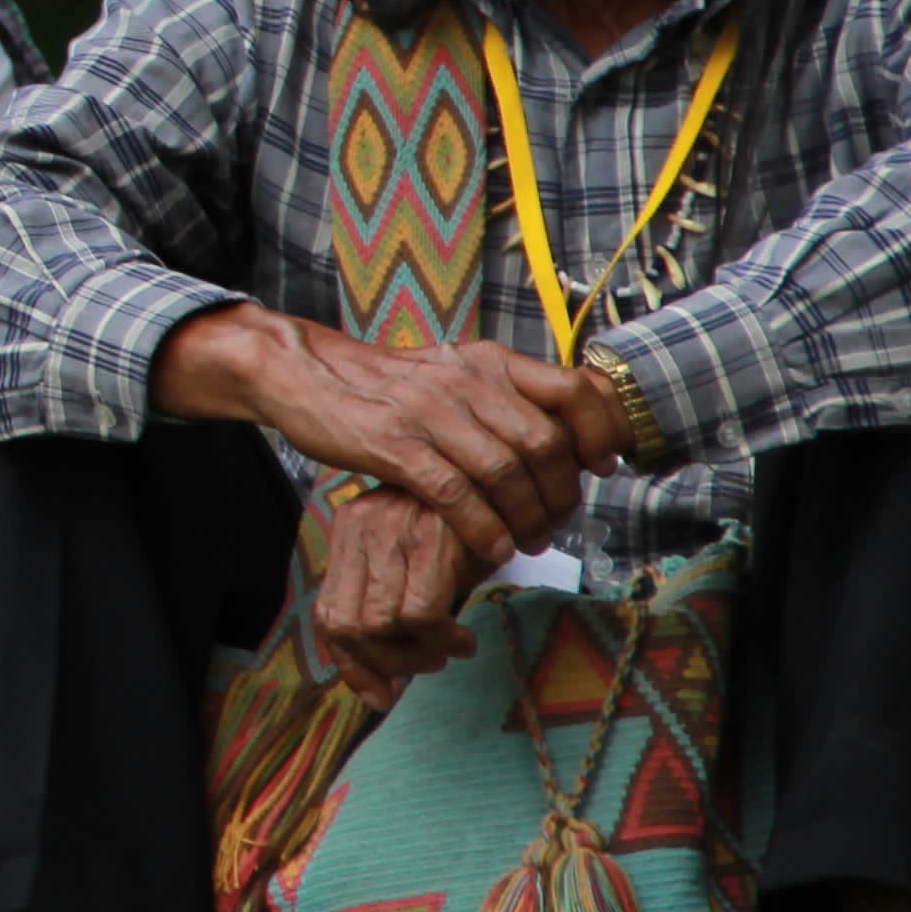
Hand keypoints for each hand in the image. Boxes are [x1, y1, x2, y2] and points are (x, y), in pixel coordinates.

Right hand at [166, 306, 614, 566]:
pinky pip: (455, 495)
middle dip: (561, 494)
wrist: (307, 375)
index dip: (601, 431)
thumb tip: (561, 438)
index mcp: (488, 361)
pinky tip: (490, 549)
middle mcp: (466, 381)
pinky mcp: (395, 446)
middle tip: (557, 523)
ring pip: (505, 473)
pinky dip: (482, 529)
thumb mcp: (452, 375)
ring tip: (528, 543)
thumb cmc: (386, 388)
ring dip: (526, 519)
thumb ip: (503, 398)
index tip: (603, 466)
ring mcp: (430, 412)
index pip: (574, 389)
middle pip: (545, 442)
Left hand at [313, 485, 494, 689]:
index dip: (350, 665)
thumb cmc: (463, 529)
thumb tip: (380, 688)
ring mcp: (391, 528)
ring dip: (417, 656)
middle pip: (348, 626)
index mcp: (349, 531)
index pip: (328, 614)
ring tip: (446, 651)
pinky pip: (421, 614)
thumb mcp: (417, 562)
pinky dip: (443, 641)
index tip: (378, 696)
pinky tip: (464, 641)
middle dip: (386, 664)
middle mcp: (361, 526)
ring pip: (382, 624)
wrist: (505, 480)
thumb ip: (389, 608)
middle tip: (424, 666)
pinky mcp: (428, 537)